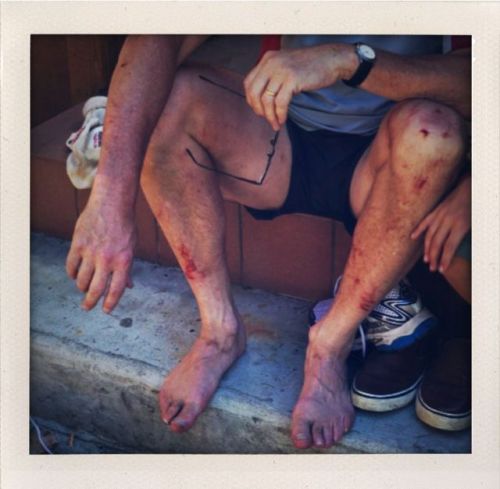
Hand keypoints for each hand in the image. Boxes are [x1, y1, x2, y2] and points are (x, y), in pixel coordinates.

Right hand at [66, 196, 136, 312]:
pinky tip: (75, 275)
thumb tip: (128, 286)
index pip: (116, 290)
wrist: (112, 203)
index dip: (110, 303)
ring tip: (84, 287)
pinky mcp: (78, 244)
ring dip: (82, 287)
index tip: (105, 310)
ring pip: (81, 280)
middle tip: (87, 307)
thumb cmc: (125, 226)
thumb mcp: (132, 247)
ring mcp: (91, 252)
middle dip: (90, 302)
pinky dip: (72, 274)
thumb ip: (128, 268)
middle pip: (95, 289)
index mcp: (124, 261)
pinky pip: (71, 266)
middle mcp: (107, 259)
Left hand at [243, 44, 356, 130]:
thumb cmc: (310, 66)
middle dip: (258, 110)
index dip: (251, 100)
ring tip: (276, 123)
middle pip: (254, 92)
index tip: (259, 110)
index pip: (248, 82)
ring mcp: (281, 70)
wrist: (331, 59)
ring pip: (266, 99)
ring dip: (270, 116)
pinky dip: (280, 114)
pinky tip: (283, 119)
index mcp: (267, 59)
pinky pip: (280, 102)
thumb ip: (272, 77)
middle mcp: (271, 63)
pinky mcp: (292, 79)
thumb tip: (262, 100)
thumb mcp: (285, 66)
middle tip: (266, 119)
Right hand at [411, 175, 470, 272]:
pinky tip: (413, 238)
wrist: (472, 186)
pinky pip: (425, 222)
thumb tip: (460, 250)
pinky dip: (418, 230)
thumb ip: (467, 236)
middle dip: (434, 257)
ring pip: (429, 235)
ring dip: (427, 249)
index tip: (441, 269)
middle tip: (432, 268)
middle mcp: (447, 221)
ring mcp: (440, 215)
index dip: (444, 259)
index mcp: (460, 225)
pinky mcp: (436, 210)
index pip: (449, 247)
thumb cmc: (477, 205)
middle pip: (437, 243)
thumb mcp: (477, 222)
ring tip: (426, 260)